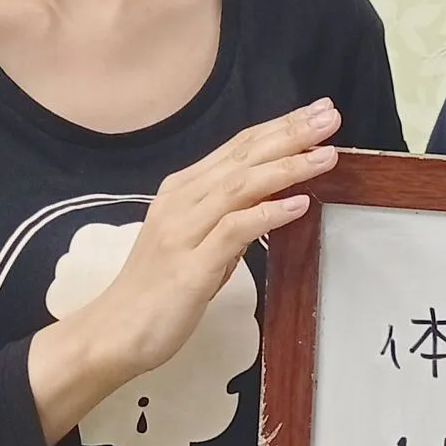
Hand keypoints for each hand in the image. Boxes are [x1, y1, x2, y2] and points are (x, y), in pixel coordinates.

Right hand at [28, 100, 340, 443]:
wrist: (114, 333)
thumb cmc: (158, 290)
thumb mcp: (200, 241)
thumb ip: (231, 216)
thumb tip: (276, 198)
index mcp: (183, 189)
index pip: (239, 147)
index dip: (280, 127)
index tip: (319, 113)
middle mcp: (181, 201)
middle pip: (244, 157)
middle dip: (291, 134)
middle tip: (331, 118)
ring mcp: (184, 232)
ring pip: (241, 185)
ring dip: (287, 167)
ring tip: (326, 155)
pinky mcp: (190, 267)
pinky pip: (233, 230)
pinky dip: (267, 213)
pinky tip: (299, 205)